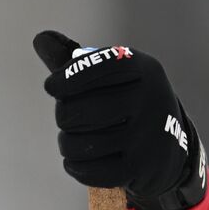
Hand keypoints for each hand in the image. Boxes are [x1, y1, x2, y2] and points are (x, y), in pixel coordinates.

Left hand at [33, 30, 207, 209]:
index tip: (52, 87)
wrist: (168, 145)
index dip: (66, 78)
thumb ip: (75, 60)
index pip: (95, 67)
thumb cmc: (127, 103)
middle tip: (69, 118)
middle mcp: (148, 99)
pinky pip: (89, 170)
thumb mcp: (112, 76)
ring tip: (72, 139)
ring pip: (80, 143)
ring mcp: (146, 135)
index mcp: (142, 69)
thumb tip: (40, 38)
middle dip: (65, 115)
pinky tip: (78, 159)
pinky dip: (75, 166)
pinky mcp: (139, 167)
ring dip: (66, 143)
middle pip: (79, 110)